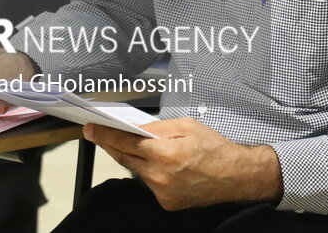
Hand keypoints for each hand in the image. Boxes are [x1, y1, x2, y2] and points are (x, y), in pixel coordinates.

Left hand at [85, 119, 283, 209]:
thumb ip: (159, 127)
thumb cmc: (216, 148)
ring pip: (137, 171)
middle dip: (110, 144)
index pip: (126, 142)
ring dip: (134, 158)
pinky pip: (150, 183)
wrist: (236, 176)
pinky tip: (159, 163)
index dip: (106, 134)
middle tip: (98, 133)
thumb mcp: (189, 126)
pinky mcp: (166, 202)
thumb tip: (135, 128)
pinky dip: (150, 171)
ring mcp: (162, 192)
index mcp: (166, 153)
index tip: (91, 128)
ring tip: (132, 145)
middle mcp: (160, 176)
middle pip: (125, 158)